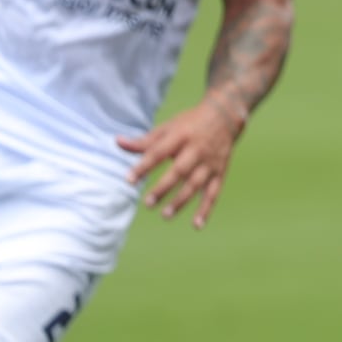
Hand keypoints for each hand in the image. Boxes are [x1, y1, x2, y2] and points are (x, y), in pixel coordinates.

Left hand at [116, 97, 243, 227]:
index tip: (129, 180)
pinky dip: (206, 209)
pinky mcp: (220, 173)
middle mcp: (197, 150)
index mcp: (180, 136)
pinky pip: (214, 193)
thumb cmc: (189, 124)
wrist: (224, 117)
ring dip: (181, 201)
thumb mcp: (167, 128)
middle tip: (148, 203)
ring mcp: (210, 163)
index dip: (144, 166)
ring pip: (196, 184)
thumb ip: (144, 141)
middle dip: (164, 187)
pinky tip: (196, 225)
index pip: (159, 152)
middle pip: (180, 171)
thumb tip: (117, 142)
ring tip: (165, 215)